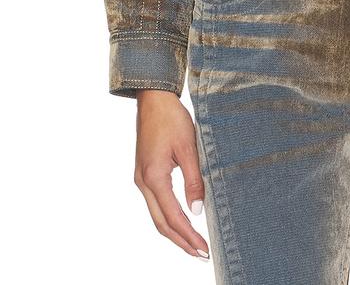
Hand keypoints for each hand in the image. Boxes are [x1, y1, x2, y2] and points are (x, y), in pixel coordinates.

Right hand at [133, 90, 209, 259]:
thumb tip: (197, 211)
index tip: (203, 249)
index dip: (188, 235)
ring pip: (156, 215)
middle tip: (200, 254)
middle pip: (161, 223)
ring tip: (193, 244)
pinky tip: (181, 221)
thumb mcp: (188, 148)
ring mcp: (142, 179)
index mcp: (154, 177)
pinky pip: (156, 203)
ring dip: (174, 231)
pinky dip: (168, 217)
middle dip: (181, 241)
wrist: (154, 99)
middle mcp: (143, 182)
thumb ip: (193, 180)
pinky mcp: (145, 173)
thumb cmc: (172, 119)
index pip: (172, 216)